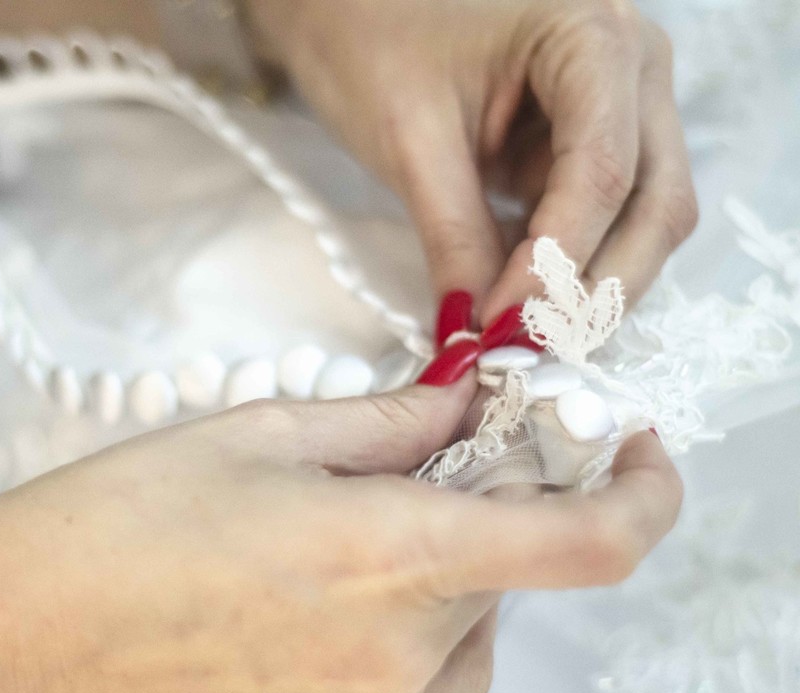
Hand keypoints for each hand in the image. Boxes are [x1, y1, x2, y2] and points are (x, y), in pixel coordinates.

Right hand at [0, 378, 681, 692]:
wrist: (16, 642)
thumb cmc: (118, 524)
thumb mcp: (261, 434)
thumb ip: (395, 420)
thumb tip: (471, 406)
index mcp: (389, 558)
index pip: (585, 546)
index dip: (640, 493)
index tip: (627, 449)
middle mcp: (399, 661)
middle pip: (513, 574)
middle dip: (491, 509)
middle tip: (420, 464)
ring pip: (470, 634)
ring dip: (448, 576)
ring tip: (344, 540)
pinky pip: (419, 691)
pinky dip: (407, 636)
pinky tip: (318, 602)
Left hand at [246, 0, 698, 325]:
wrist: (343, 1)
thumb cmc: (369, 34)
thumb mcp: (408, 140)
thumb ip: (453, 237)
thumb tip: (478, 335)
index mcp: (593, 37)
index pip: (604, 171)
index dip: (559, 263)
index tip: (507, 330)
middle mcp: (631, 68)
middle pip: (652, 204)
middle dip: (594, 290)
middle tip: (527, 354)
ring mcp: (620, 105)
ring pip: (640, 220)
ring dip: (587, 290)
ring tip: (521, 341)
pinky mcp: (587, 141)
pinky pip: (600, 218)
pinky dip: (566, 269)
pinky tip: (522, 308)